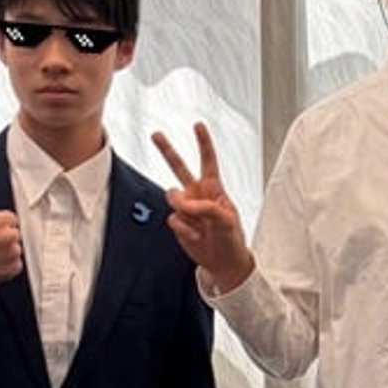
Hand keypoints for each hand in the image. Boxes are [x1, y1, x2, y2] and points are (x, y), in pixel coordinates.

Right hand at [0, 164, 22, 288]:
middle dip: (3, 237)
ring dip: (5, 251)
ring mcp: (13, 253)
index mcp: (2, 220)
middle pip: (14, 233)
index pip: (10, 219)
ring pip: (15, 249)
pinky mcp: (14, 268)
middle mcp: (11, 236)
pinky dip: (7, 265)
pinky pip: (16, 264)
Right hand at [153, 122, 253, 291]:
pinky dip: (184, 229)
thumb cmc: (231, 239)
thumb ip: (205, 207)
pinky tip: (195, 235)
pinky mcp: (178, 222)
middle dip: (167, 150)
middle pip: (179, 167)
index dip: (203, 143)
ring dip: (183, 208)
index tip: (198, 126)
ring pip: (173, 196)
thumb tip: (180, 203)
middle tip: (156, 134)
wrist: (222, 261)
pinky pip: (173, 219)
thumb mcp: (227, 220)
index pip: (208, 161)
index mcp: (214, 189)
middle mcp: (197, 194)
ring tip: (198, 224)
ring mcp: (186, 208)